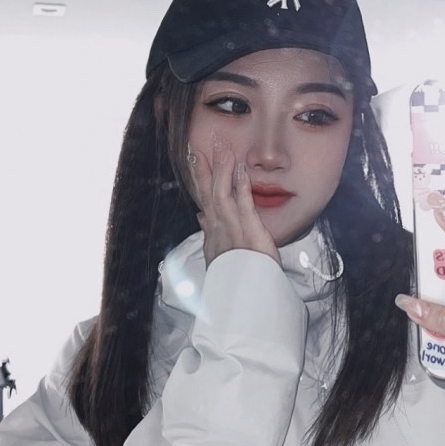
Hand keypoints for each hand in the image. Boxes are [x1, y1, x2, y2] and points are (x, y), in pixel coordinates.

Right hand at [188, 136, 279, 266]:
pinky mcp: (250, 235)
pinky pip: (243, 206)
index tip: (194, 157)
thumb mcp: (219, 255)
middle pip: (207, 193)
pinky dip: (240, 187)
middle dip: (203, 168)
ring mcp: (232, 232)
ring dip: (221, 170)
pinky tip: (241, 169)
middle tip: (200, 145)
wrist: (245, 300)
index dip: (199, 177)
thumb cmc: (236, 278)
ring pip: (221, 195)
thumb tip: (201, 216)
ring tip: (223, 149)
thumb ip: (210, 233)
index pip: (204, 199)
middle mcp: (218, 230)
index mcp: (213, 234)